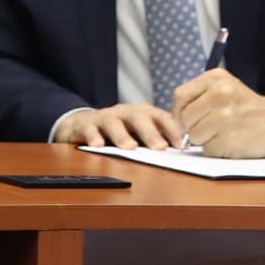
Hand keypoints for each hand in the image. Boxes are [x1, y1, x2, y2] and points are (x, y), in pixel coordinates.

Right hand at [52, 103, 183, 149]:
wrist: (82, 124)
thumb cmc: (118, 130)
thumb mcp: (138, 133)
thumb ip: (156, 140)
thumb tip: (181, 152)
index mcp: (141, 113)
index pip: (161, 117)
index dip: (172, 129)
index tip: (181, 145)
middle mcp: (124, 112)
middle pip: (139, 117)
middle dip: (150, 132)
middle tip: (160, 147)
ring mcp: (104, 117)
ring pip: (114, 122)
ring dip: (122, 135)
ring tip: (130, 148)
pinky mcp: (85, 125)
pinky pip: (89, 129)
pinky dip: (93, 136)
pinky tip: (97, 145)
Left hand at [172, 69, 264, 158]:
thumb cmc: (245, 106)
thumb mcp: (224, 88)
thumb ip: (199, 97)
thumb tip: (173, 122)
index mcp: (216, 78)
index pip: (180, 96)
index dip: (178, 113)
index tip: (186, 121)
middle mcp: (220, 94)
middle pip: (186, 119)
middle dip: (193, 128)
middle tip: (211, 128)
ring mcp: (225, 118)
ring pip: (194, 136)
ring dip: (204, 140)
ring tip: (223, 133)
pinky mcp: (230, 140)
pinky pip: (208, 150)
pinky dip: (216, 150)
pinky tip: (230, 142)